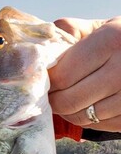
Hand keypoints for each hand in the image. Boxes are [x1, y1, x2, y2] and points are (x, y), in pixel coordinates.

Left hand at [49, 16, 120, 131]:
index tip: (45, 80)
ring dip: (68, 112)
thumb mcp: (101, 27)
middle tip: (51, 94)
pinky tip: (88, 106)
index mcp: (111, 41)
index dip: (48, 82)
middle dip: (54, 100)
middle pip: (69, 100)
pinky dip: (88, 119)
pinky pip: (100, 126)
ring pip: (83, 117)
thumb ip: (70, 31)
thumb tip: (42, 50)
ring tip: (67, 99)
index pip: (63, 75)